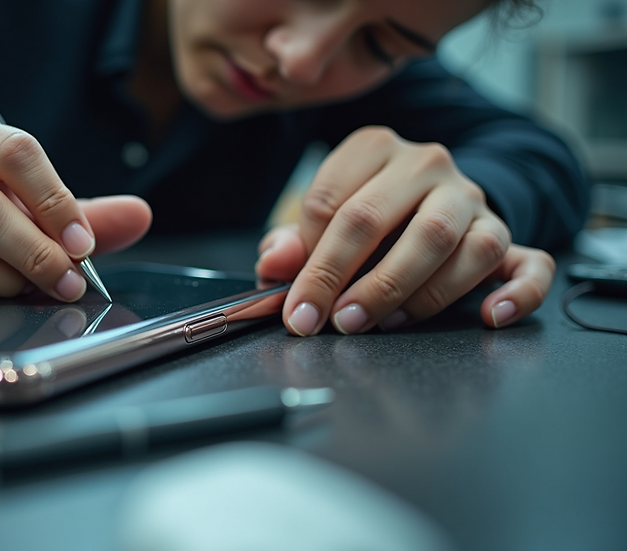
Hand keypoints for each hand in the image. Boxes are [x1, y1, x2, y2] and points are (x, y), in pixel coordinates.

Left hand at [255, 126, 554, 335]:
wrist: (433, 198)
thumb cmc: (369, 215)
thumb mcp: (325, 218)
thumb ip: (294, 241)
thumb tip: (275, 264)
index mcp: (373, 148)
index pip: (330, 202)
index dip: (310, 260)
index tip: (298, 305)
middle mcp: (426, 164)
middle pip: (382, 219)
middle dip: (349, 279)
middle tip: (331, 321)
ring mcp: (471, 199)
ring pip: (450, 243)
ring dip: (413, 293)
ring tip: (382, 324)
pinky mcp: (506, 235)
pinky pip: (527, 263)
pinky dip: (514, 294)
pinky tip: (487, 317)